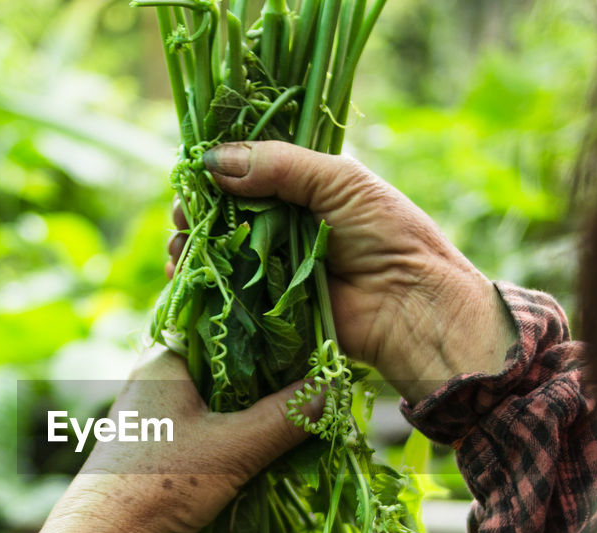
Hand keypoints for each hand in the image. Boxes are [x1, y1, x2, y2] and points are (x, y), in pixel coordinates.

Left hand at [8, 348, 310, 532]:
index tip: (314, 340)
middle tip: (319, 379)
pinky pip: (212, 429)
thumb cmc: (159, 485)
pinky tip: (274, 446)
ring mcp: (159, 414)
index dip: (271, 332)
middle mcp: (158, 378)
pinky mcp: (163, 446)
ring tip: (305, 412)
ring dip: (257, 412)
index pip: (226, 326)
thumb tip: (331, 387)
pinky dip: (240, 436)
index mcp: (165, 359)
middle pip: (229, 366)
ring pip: (222, 401)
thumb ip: (285, 418)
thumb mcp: (233, 449)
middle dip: (270, 378)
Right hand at [166, 140, 514, 402]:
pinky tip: (184, 276)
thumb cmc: (390, 235)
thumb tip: (213, 161)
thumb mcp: (339, 182)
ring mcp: (273, 267)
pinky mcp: (268, 307)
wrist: (414, 305)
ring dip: (192, 247)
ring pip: (216, 252)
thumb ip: (279, 165)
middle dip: (195, 212)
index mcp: (302, 189)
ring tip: (182, 247)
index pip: (245, 172)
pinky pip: (225, 293)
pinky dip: (200, 285)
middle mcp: (282, 226)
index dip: (215, 171)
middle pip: (221, 213)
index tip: (192, 175)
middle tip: (183, 216)